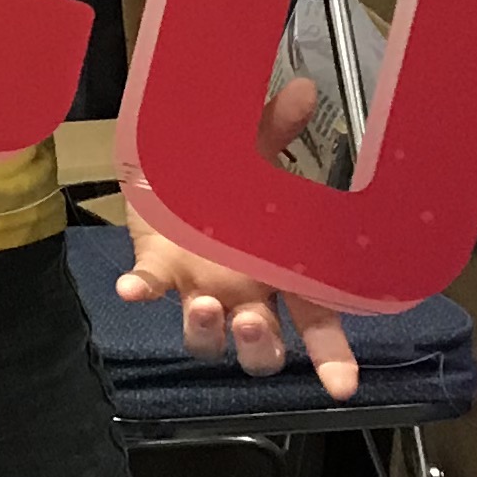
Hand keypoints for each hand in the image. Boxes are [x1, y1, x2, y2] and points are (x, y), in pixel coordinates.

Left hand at [116, 70, 360, 398]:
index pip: (318, 325)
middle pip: (262, 349)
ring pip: (207, 338)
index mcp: (284, 272)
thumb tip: (306, 90)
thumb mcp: (257, 148)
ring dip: (205, 330)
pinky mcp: (158, 267)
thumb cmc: (226, 170)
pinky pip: (151, 289)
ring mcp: (200, 286)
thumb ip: (279, 127)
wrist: (167, 155)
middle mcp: (245, 292)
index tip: (343, 387)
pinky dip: (142, 291)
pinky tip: (132, 288)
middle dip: (261, 347)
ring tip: (201, 304)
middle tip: (254, 325)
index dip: (331, 358)